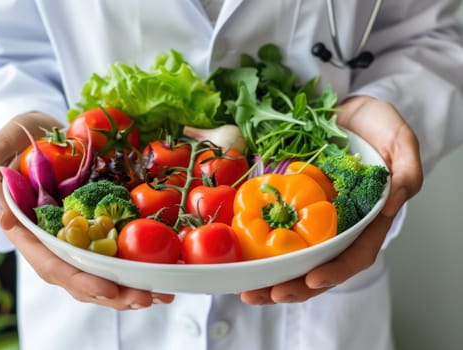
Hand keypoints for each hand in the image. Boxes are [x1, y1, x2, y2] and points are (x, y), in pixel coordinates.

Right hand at [0, 112, 173, 309]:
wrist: (39, 129)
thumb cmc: (16, 140)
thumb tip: (3, 218)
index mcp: (29, 232)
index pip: (52, 265)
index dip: (80, 279)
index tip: (109, 288)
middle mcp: (53, 241)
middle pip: (81, 278)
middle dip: (113, 293)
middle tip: (147, 298)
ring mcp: (75, 235)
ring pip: (99, 272)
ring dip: (128, 288)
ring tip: (160, 295)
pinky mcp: (94, 225)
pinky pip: (113, 251)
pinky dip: (133, 266)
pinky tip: (158, 274)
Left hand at [240, 96, 422, 303]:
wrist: (346, 111)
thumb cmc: (376, 126)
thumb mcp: (399, 141)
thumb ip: (406, 171)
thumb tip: (392, 206)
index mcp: (367, 219)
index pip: (355, 254)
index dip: (336, 271)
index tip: (312, 279)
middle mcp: (339, 224)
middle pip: (320, 265)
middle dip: (295, 286)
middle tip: (267, 294)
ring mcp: (314, 217)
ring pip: (295, 257)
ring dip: (272, 277)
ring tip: (248, 291)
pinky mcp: (292, 204)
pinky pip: (276, 231)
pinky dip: (259, 249)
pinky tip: (241, 260)